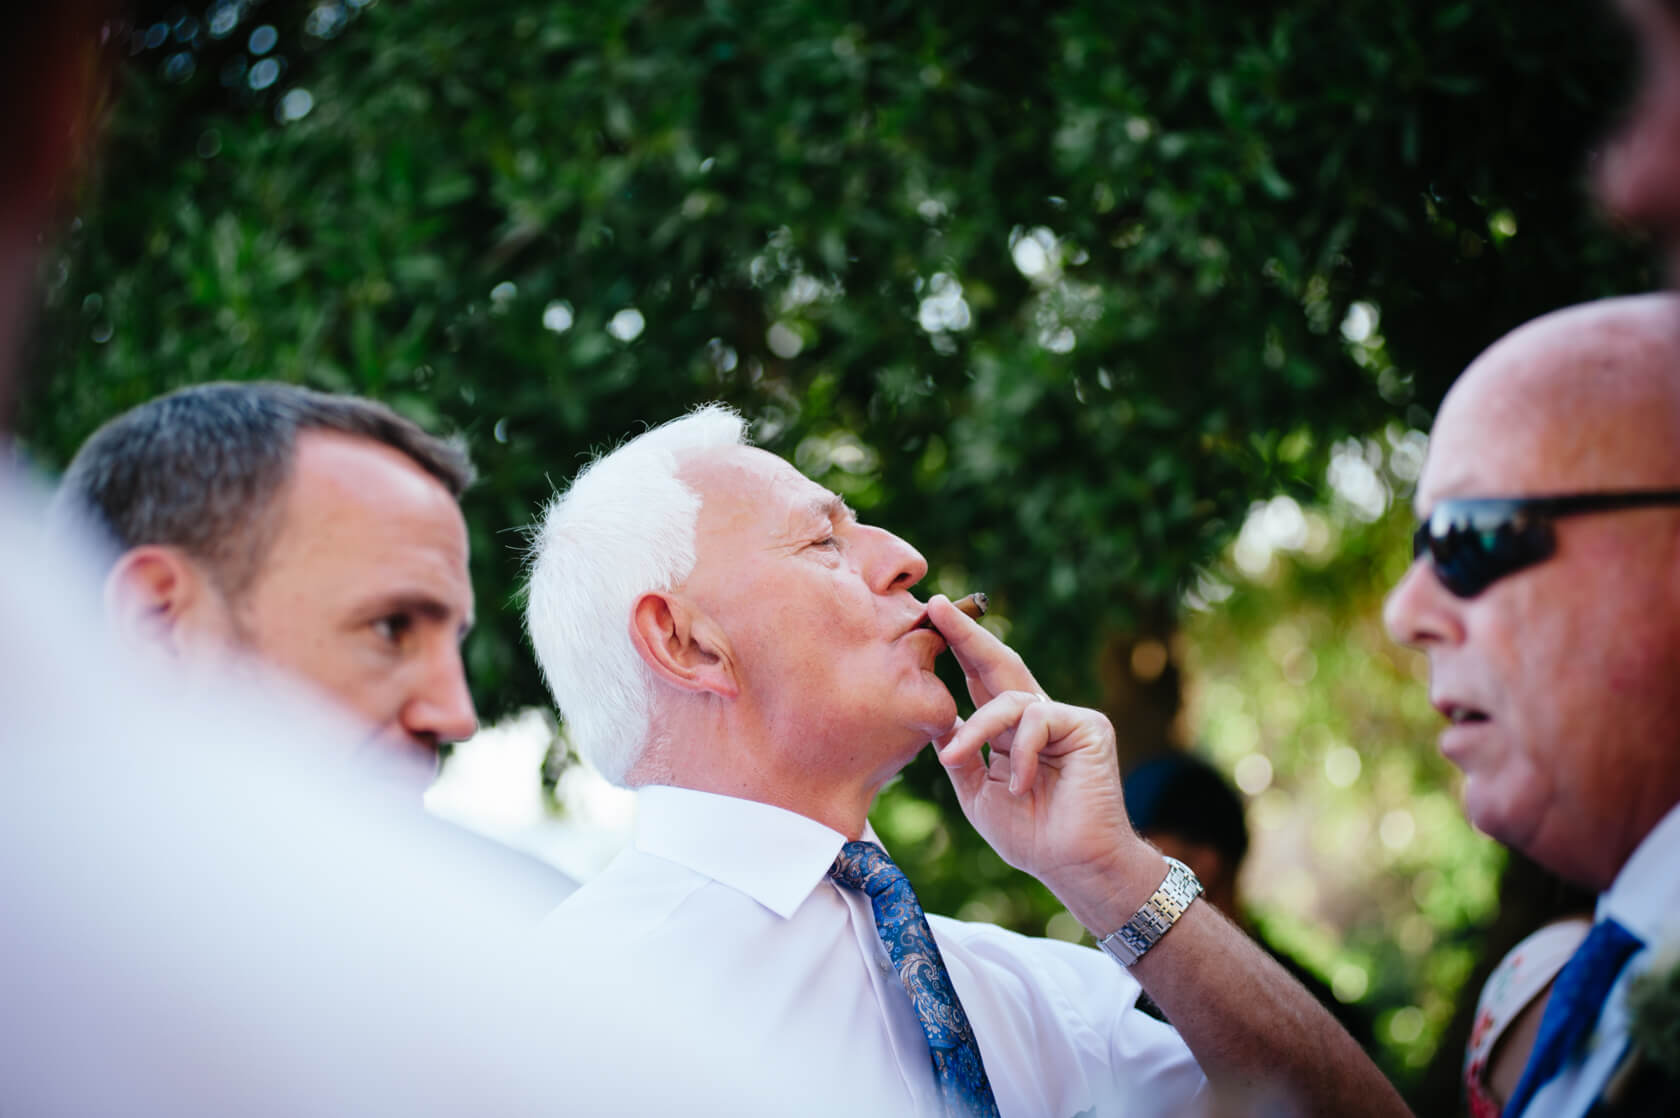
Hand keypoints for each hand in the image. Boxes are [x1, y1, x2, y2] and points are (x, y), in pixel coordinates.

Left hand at [925, 595, 1157, 926]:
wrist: (1072, 865)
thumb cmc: (1030, 836)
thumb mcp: (977, 793)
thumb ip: (960, 754)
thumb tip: (933, 719)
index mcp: (1011, 732)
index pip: (980, 683)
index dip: (957, 652)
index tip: (930, 620)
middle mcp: (1038, 718)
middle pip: (998, 666)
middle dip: (966, 636)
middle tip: (937, 607)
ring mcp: (1065, 719)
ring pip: (1010, 699)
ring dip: (978, 729)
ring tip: (960, 758)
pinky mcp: (1087, 726)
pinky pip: (1038, 720)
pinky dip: (1021, 752)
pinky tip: (1021, 784)